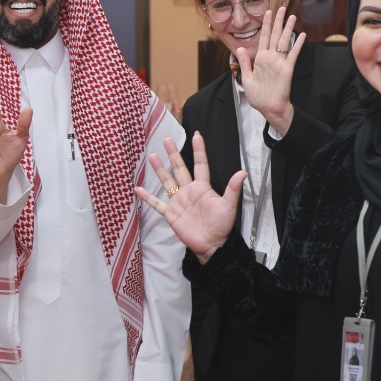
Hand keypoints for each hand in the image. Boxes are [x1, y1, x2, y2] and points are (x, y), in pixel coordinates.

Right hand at [135, 133, 242, 262]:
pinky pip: (157, 204)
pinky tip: (138, 189)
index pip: (200, 165)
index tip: (196, 135)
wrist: (211, 245)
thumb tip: (242, 173)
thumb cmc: (222, 226)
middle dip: (172, 153)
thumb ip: (232, 189)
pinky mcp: (171, 214)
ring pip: (166, 181)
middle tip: (166, 138)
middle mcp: (189, 191)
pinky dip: (147, 197)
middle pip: (179, 168)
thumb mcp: (228, 206)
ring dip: (159, 169)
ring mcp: (178, 201)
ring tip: (151, 155)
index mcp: (202, 187)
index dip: (198, 150)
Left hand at [235, 7, 304, 132]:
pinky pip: (293, 54)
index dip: (265, 25)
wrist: (268, 108)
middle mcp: (270, 58)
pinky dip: (297, 44)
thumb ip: (245, 62)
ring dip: (288, 29)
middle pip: (275, 35)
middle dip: (278, 21)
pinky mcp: (287, 69)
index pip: (263, 37)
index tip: (267, 12)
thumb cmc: (258, 96)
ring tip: (292, 16)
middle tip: (282, 7)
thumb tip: (240, 48)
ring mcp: (280, 62)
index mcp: (260, 59)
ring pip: (284, 41)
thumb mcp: (247, 78)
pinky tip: (301, 35)